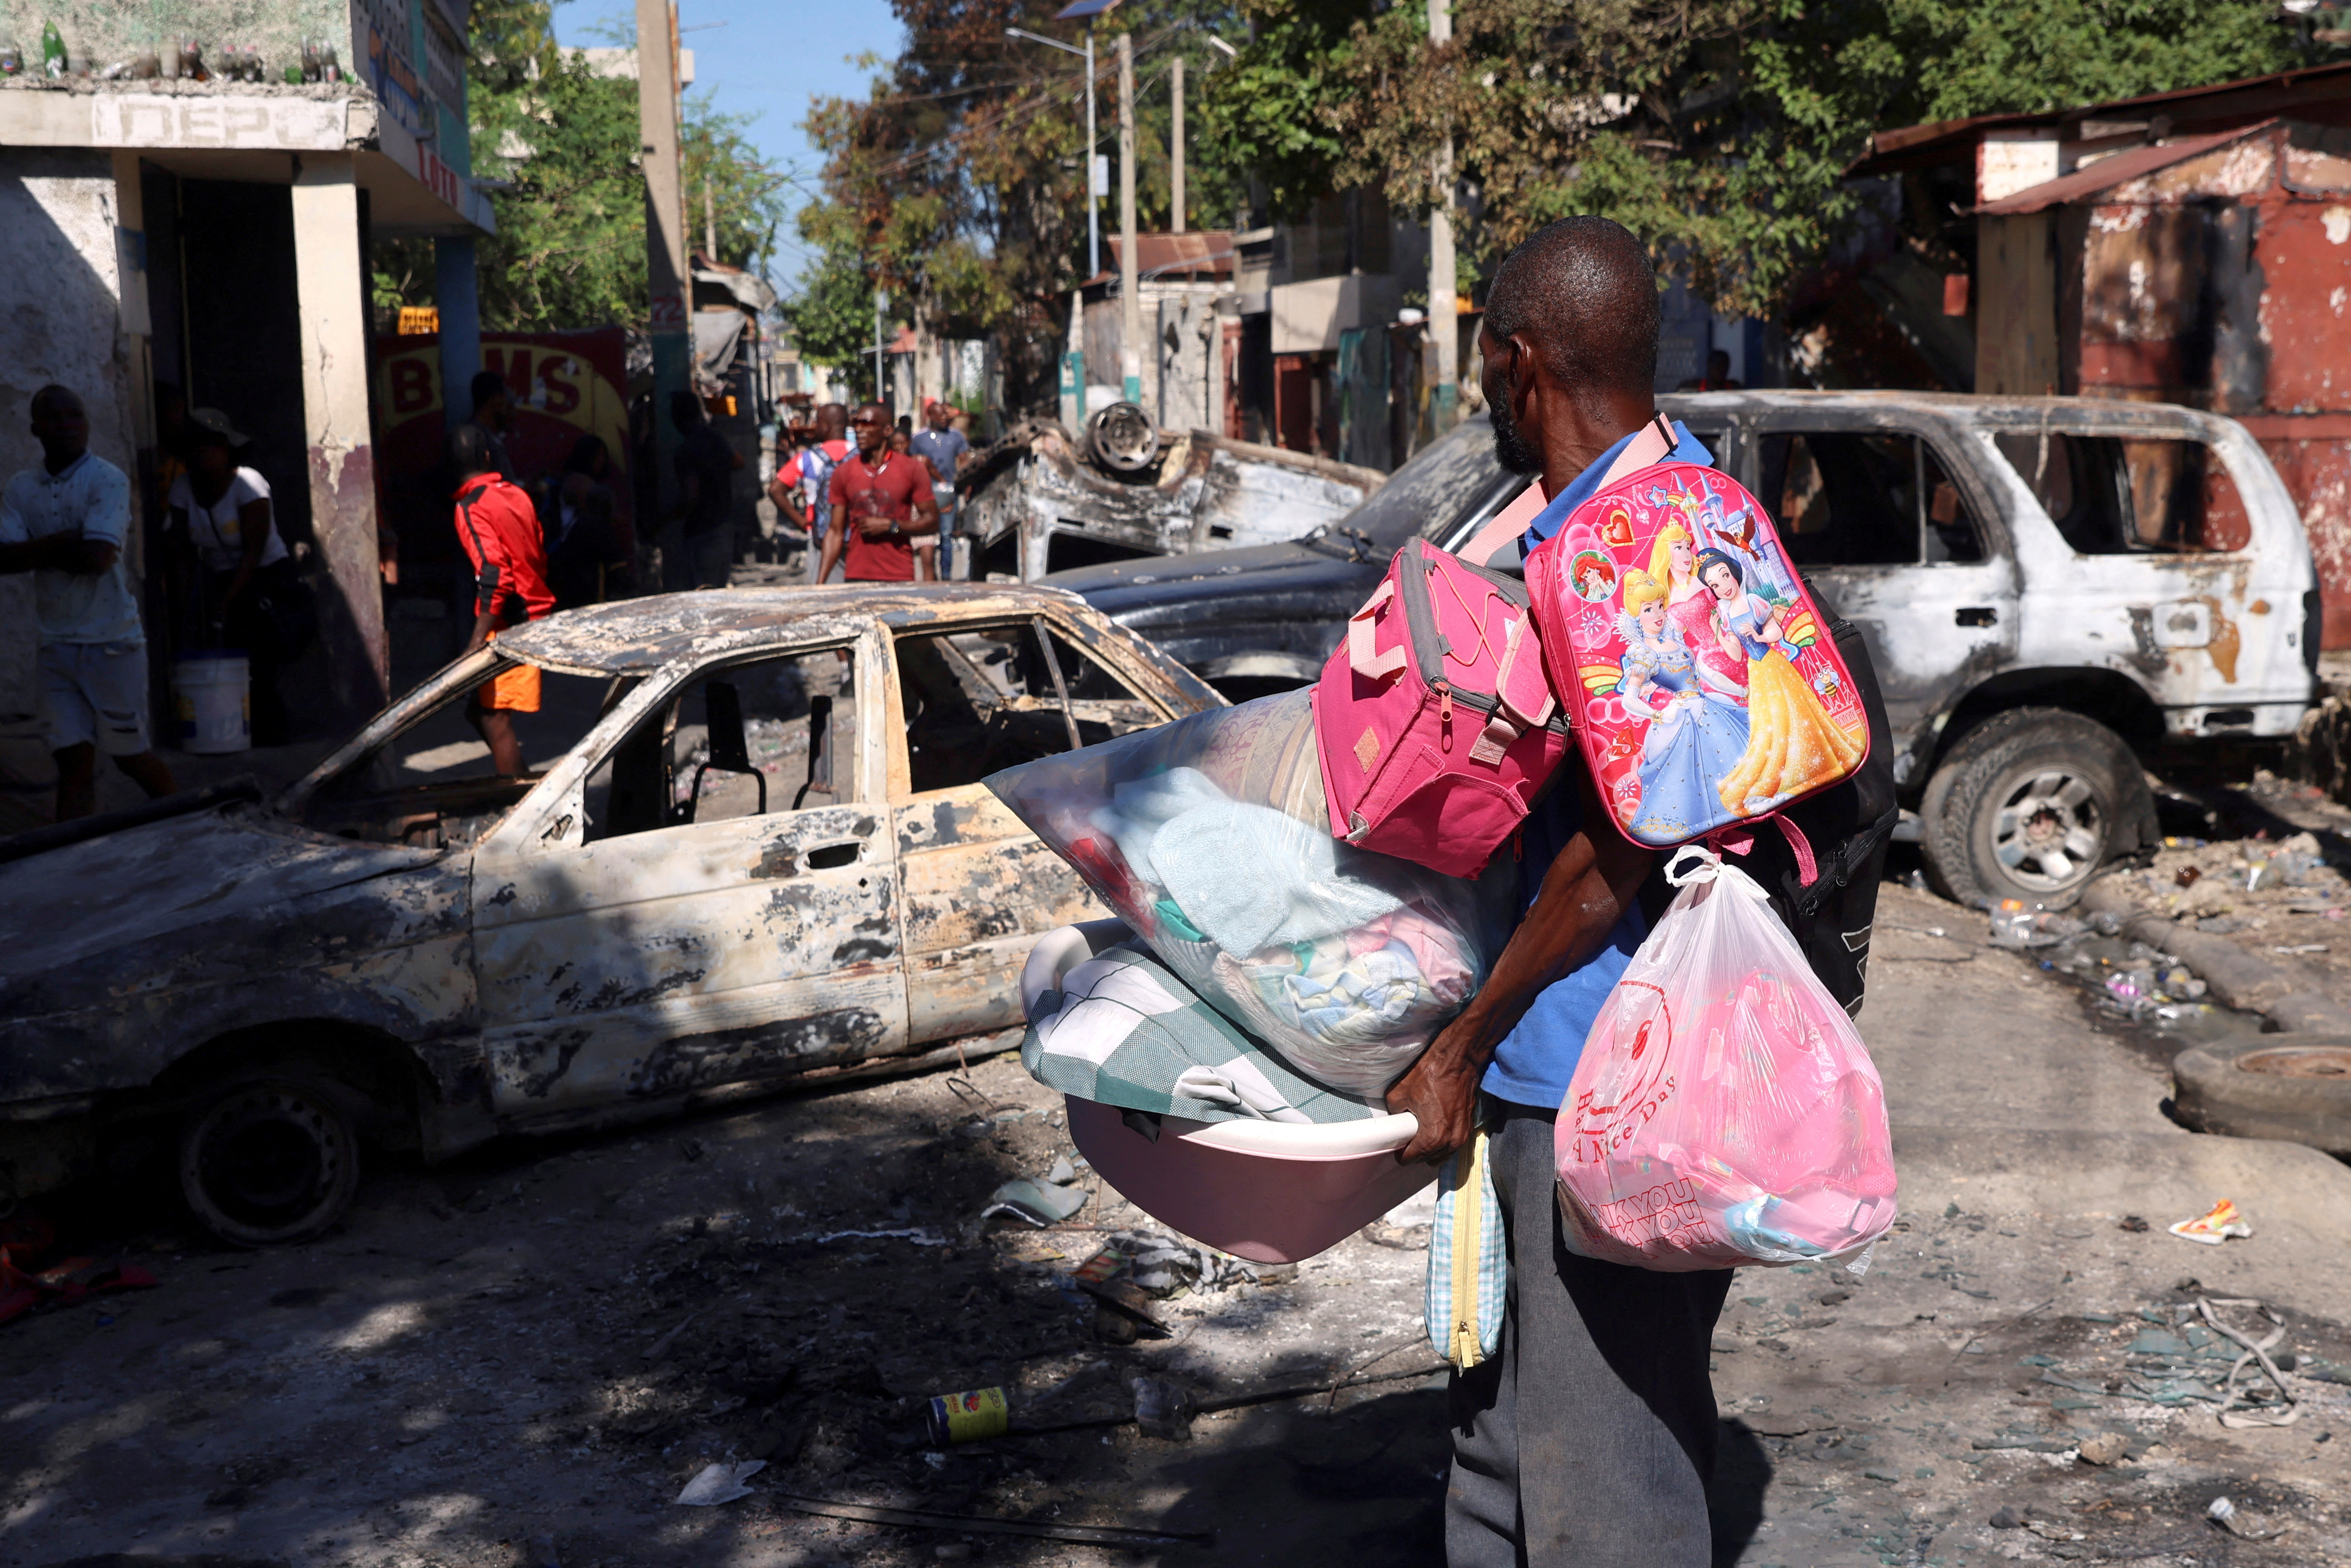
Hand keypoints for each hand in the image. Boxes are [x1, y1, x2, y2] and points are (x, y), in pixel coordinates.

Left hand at [856, 515, 896, 539]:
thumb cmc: (880, 520)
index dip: (858, 521)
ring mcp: (869, 529)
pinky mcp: (871, 533)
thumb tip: (864, 520)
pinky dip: (865, 533)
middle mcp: (867, 524)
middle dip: (859, 526)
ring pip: (861, 531)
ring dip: (861, 530)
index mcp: (867, 519)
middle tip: (859, 526)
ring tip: (862, 530)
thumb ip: (868, 519)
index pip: (859, 521)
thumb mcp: (873, 517)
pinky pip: (866, 534)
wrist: (886, 525)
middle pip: (859, 526)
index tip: (859, 522)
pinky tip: (866, 532)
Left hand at [1387, 1015, 1486, 1162]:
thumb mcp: (1398, 1094)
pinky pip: (1452, 1144)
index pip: (1411, 1159)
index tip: (1397, 1144)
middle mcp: (1450, 1142)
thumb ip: (1394, 1114)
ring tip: (1421, 1134)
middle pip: (1427, 1159)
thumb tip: (1397, 1121)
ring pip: (1442, 1155)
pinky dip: (1443, 1141)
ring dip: (1431, 1149)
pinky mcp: (1469, 1127)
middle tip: (1407, 1137)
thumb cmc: (1430, 1074)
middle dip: (1416, 1152)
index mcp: (1432, 1138)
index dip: (1400, 1153)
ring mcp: (1462, 1136)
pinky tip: (1435, 1128)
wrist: (1459, 1060)